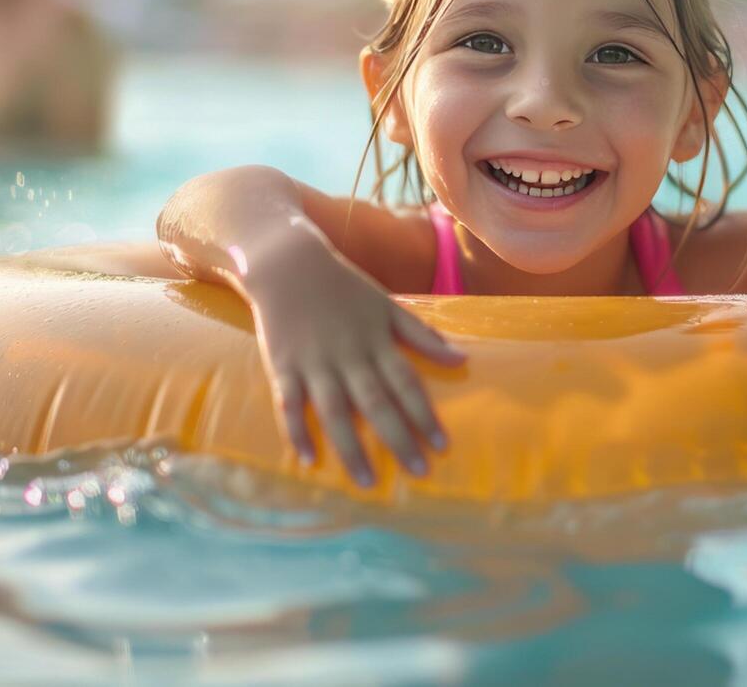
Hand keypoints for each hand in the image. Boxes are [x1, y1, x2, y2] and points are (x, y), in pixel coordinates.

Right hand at [244, 236, 464, 485]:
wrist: (287, 264)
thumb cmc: (344, 287)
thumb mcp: (387, 305)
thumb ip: (422, 335)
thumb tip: (462, 359)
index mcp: (377, 341)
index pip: (407, 383)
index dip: (424, 414)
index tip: (442, 445)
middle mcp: (348, 356)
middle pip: (377, 403)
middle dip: (398, 439)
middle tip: (418, 472)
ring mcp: (314, 364)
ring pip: (334, 412)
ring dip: (351, 448)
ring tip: (366, 482)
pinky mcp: (283, 367)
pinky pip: (289, 405)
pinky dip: (297, 432)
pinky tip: (309, 460)